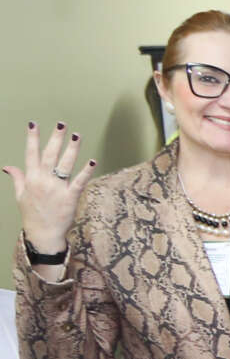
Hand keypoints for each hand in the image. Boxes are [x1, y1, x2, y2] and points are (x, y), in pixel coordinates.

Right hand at [4, 122, 93, 256]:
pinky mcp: (71, 197)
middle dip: (55, 138)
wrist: (43, 234)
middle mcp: (43, 181)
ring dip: (72, 149)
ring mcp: (57, 189)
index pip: (30, 154)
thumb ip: (17, 178)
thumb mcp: (20, 195)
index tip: (33, 124)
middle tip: (61, 124)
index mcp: (31, 179)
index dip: (32, 138)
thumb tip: (8, 167)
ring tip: (77, 135)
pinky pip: (79, 182)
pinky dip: (86, 171)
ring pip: (65, 165)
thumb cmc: (32, 214)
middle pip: (49, 155)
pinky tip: (92, 161)